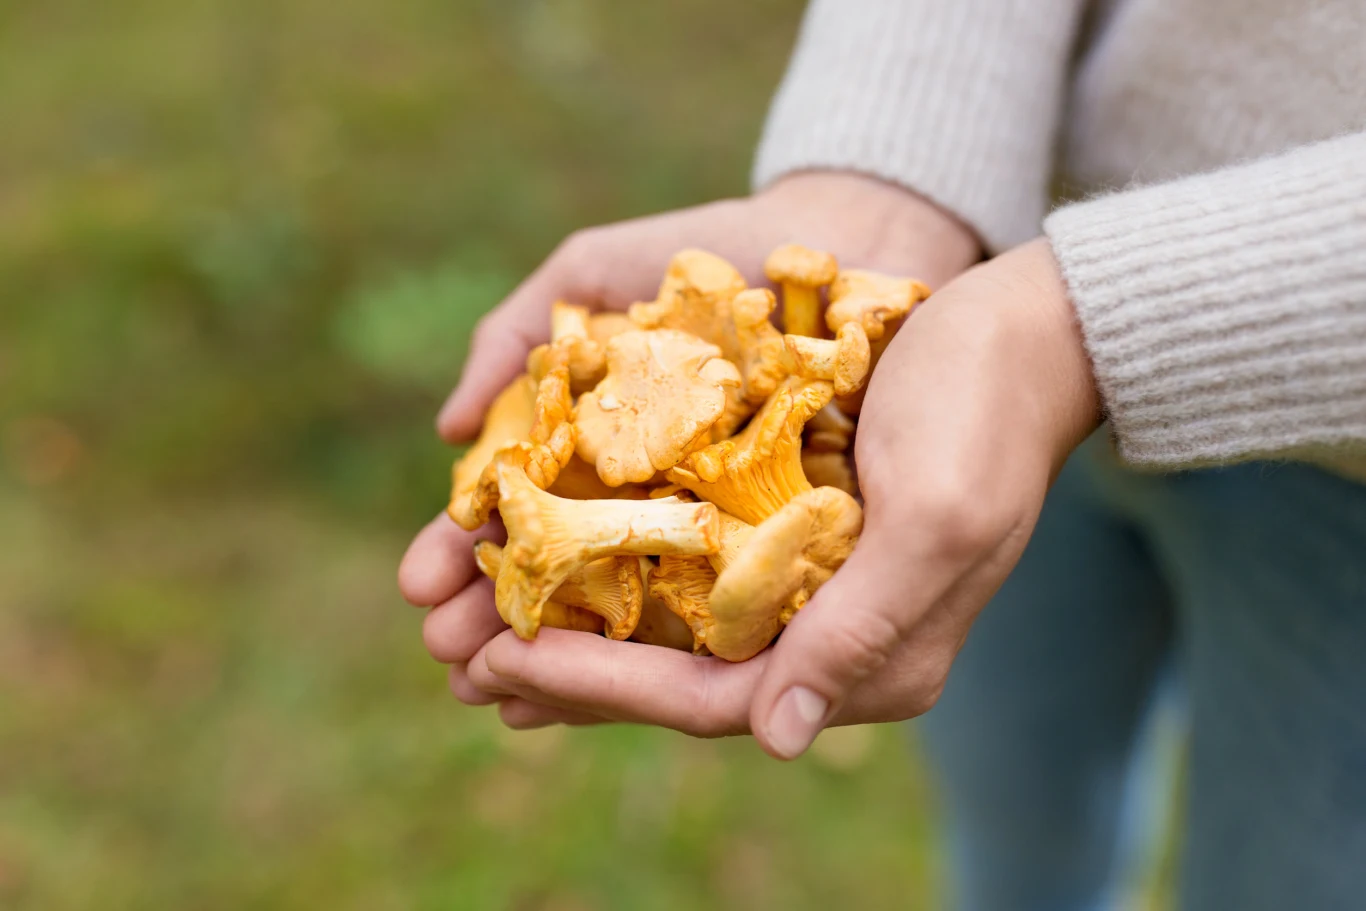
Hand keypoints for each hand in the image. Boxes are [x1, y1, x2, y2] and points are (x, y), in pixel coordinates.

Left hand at [445, 239, 1100, 753]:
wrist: (1024, 335)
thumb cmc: (983, 416)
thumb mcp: (936, 520)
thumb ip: (860, 630)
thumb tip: (775, 737)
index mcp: (873, 660)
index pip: (713, 699)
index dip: (602, 691)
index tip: (501, 662)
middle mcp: (834, 644)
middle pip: (679, 681)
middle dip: (568, 675)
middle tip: (458, 654)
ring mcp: (813, 596)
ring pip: (673, 638)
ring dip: (578, 636)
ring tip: (478, 629)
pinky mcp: (795, 543)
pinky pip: (687, 582)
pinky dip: (616, 581)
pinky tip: (552, 570)